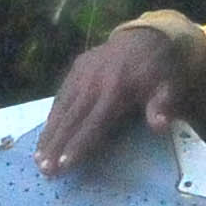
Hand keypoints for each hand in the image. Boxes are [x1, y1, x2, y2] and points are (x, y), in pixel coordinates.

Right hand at [36, 26, 187, 174]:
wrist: (146, 36)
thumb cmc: (158, 71)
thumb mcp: (168, 87)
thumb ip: (161, 106)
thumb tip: (160, 126)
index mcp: (116, 88)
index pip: (94, 123)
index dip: (78, 144)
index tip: (64, 164)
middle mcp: (93, 81)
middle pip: (72, 118)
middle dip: (56, 145)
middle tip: (44, 169)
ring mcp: (82, 73)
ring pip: (61, 108)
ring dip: (48, 134)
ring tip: (37, 159)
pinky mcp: (76, 68)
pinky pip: (61, 96)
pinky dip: (52, 117)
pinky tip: (45, 135)